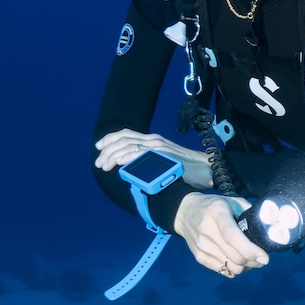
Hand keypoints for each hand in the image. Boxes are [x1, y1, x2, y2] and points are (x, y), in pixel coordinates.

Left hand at [94, 129, 213, 188]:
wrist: (207, 169)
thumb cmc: (189, 170)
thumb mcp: (167, 161)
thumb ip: (152, 162)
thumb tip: (137, 171)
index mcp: (154, 141)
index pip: (127, 134)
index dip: (110, 138)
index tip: (99, 146)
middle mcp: (154, 141)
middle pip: (123, 139)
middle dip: (106, 149)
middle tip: (98, 161)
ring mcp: (157, 147)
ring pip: (126, 146)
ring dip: (111, 155)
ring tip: (103, 166)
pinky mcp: (159, 156)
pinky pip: (136, 154)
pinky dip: (123, 158)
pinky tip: (115, 164)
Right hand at [174, 193, 269, 276]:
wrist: (184, 212)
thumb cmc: (214, 205)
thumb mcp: (231, 201)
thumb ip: (248, 211)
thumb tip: (268, 224)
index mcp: (217, 214)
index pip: (232, 236)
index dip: (250, 250)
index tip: (264, 257)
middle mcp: (207, 231)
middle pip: (234, 256)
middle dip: (253, 262)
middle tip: (262, 259)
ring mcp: (201, 247)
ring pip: (230, 267)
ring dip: (246, 268)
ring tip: (252, 261)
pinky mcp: (199, 257)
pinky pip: (222, 271)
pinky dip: (235, 270)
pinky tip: (239, 262)